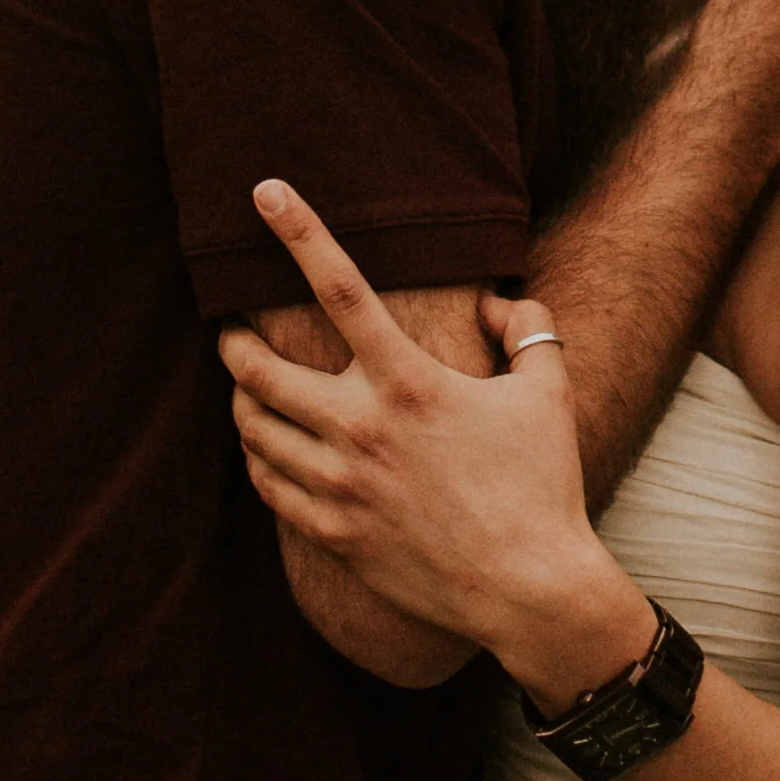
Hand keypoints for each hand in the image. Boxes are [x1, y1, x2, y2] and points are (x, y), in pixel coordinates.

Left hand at [219, 183, 648, 698]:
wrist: (530, 590)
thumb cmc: (543, 485)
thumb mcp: (549, 391)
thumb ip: (526, 329)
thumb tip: (494, 303)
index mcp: (409, 381)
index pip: (340, 286)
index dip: (298, 230)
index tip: (264, 191)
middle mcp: (362, 428)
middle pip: (259, 369)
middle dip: (233, 342)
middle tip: (230, 330)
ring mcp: (340, 485)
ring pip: (253, 429)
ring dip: (242, 402)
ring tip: (249, 391)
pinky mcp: (332, 534)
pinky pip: (267, 485)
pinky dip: (258, 458)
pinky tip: (269, 449)